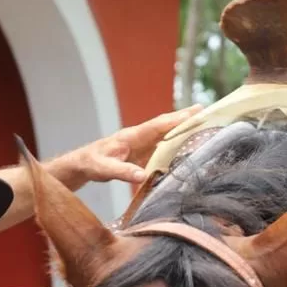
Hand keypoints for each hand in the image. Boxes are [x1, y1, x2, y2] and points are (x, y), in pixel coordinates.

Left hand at [49, 105, 203, 187]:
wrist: (81, 165)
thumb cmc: (91, 164)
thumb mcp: (105, 170)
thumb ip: (123, 172)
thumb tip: (143, 176)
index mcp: (132, 136)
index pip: (158, 125)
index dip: (177, 119)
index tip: (195, 112)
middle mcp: (138, 137)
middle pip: (165, 125)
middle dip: (184, 118)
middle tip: (205, 110)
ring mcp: (140, 143)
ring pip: (164, 133)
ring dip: (181, 128)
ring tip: (202, 122)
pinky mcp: (140, 152)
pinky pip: (160, 144)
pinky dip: (174, 141)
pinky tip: (185, 143)